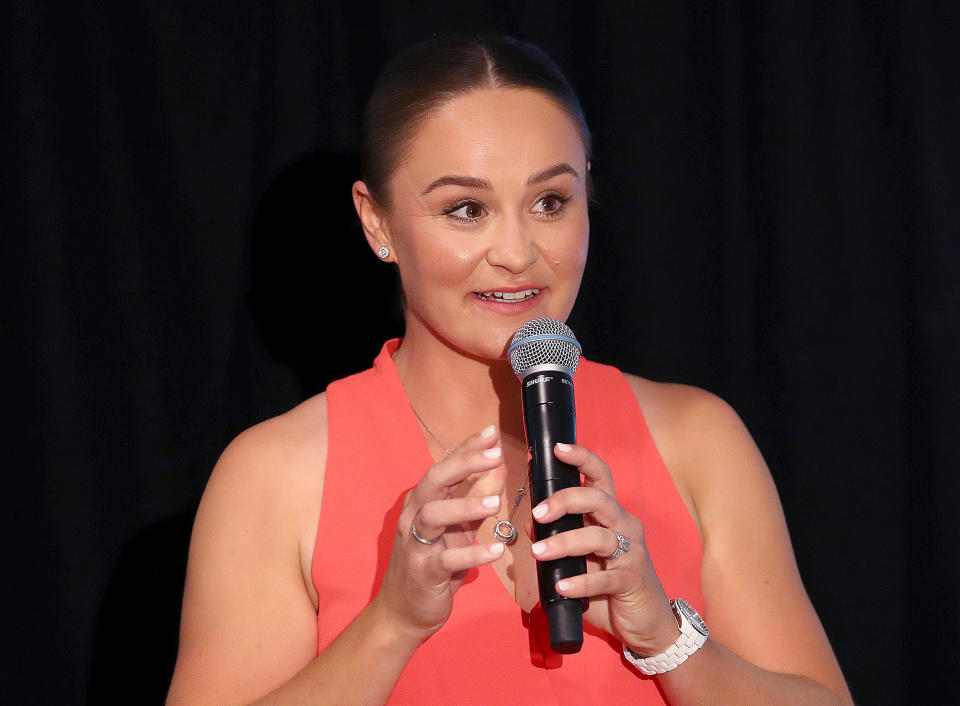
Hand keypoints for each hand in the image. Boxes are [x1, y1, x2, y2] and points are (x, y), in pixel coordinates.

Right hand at [371, 425, 507, 645]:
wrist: (403, 613)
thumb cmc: (433, 564)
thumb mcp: (457, 529)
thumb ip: (475, 499)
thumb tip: (498, 468)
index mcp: (422, 502)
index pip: (444, 467)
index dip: (466, 449)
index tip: (491, 433)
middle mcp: (414, 517)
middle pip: (434, 482)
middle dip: (463, 465)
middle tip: (494, 455)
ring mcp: (415, 545)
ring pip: (434, 516)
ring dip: (466, 506)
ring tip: (496, 504)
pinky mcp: (423, 573)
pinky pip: (446, 560)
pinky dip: (472, 554)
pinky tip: (496, 551)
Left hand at [527, 443, 680, 654]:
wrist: (646, 622)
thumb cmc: (610, 585)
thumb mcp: (583, 558)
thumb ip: (562, 540)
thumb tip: (532, 525)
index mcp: (611, 515)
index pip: (600, 476)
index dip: (582, 458)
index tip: (557, 448)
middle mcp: (624, 526)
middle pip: (598, 498)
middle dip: (565, 500)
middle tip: (538, 513)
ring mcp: (631, 552)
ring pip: (597, 536)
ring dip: (564, 543)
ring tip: (539, 553)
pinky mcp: (632, 580)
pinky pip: (604, 577)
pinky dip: (580, 582)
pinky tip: (563, 587)